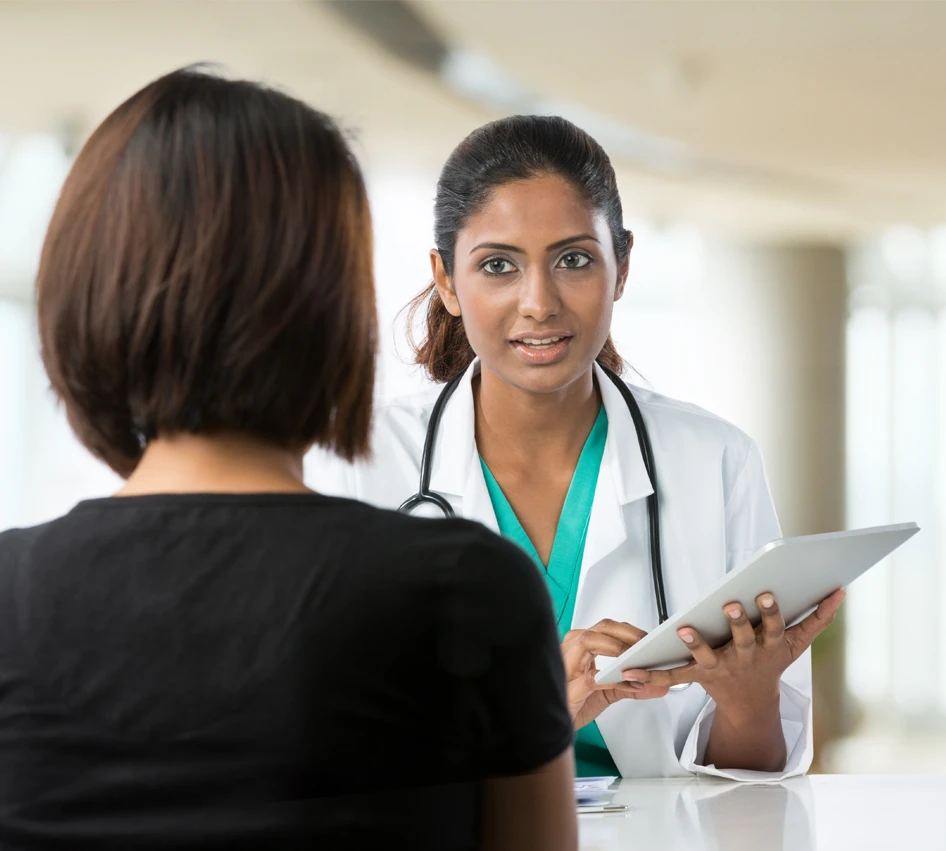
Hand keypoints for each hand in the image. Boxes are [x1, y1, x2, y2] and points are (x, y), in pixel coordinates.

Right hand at [561, 619, 669, 728]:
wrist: (553, 727)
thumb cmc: (574, 704)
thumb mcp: (607, 693)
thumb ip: (631, 686)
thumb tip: (659, 684)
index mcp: (579, 648)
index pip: (605, 628)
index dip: (629, 631)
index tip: (648, 640)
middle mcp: (571, 651)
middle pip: (599, 629)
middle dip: (626, 634)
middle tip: (646, 646)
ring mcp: (567, 667)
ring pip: (588, 641)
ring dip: (616, 648)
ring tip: (635, 661)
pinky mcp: (568, 688)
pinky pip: (591, 678)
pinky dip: (612, 680)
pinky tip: (627, 685)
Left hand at [622, 589, 845, 719]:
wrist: (751, 702)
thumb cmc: (772, 660)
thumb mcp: (798, 643)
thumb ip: (819, 618)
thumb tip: (840, 591)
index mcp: (769, 646)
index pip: (771, 627)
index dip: (769, 612)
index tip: (765, 594)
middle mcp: (746, 657)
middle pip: (742, 638)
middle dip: (738, 622)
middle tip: (729, 604)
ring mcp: (722, 667)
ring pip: (708, 655)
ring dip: (696, 643)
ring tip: (684, 629)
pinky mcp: (700, 676)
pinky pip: (676, 674)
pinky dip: (655, 675)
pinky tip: (635, 669)